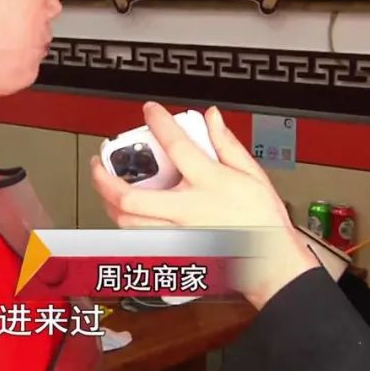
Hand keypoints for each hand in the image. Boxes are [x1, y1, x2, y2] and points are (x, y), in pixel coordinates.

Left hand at [90, 102, 318, 308]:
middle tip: (99, 163)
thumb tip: (211, 118)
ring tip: (107, 187)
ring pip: (128, 223)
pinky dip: (127, 224)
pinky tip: (124, 213)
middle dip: (105, 179)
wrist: (270, 260)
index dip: (159, 123)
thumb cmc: (263, 221)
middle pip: (130, 197)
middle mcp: (187, 211)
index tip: (150, 111)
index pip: (176, 146)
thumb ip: (226, 144)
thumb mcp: (251, 173)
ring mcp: (178, 235)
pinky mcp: (175, 252)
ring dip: (110, 203)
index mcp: (208, 184)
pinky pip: (139, 239)